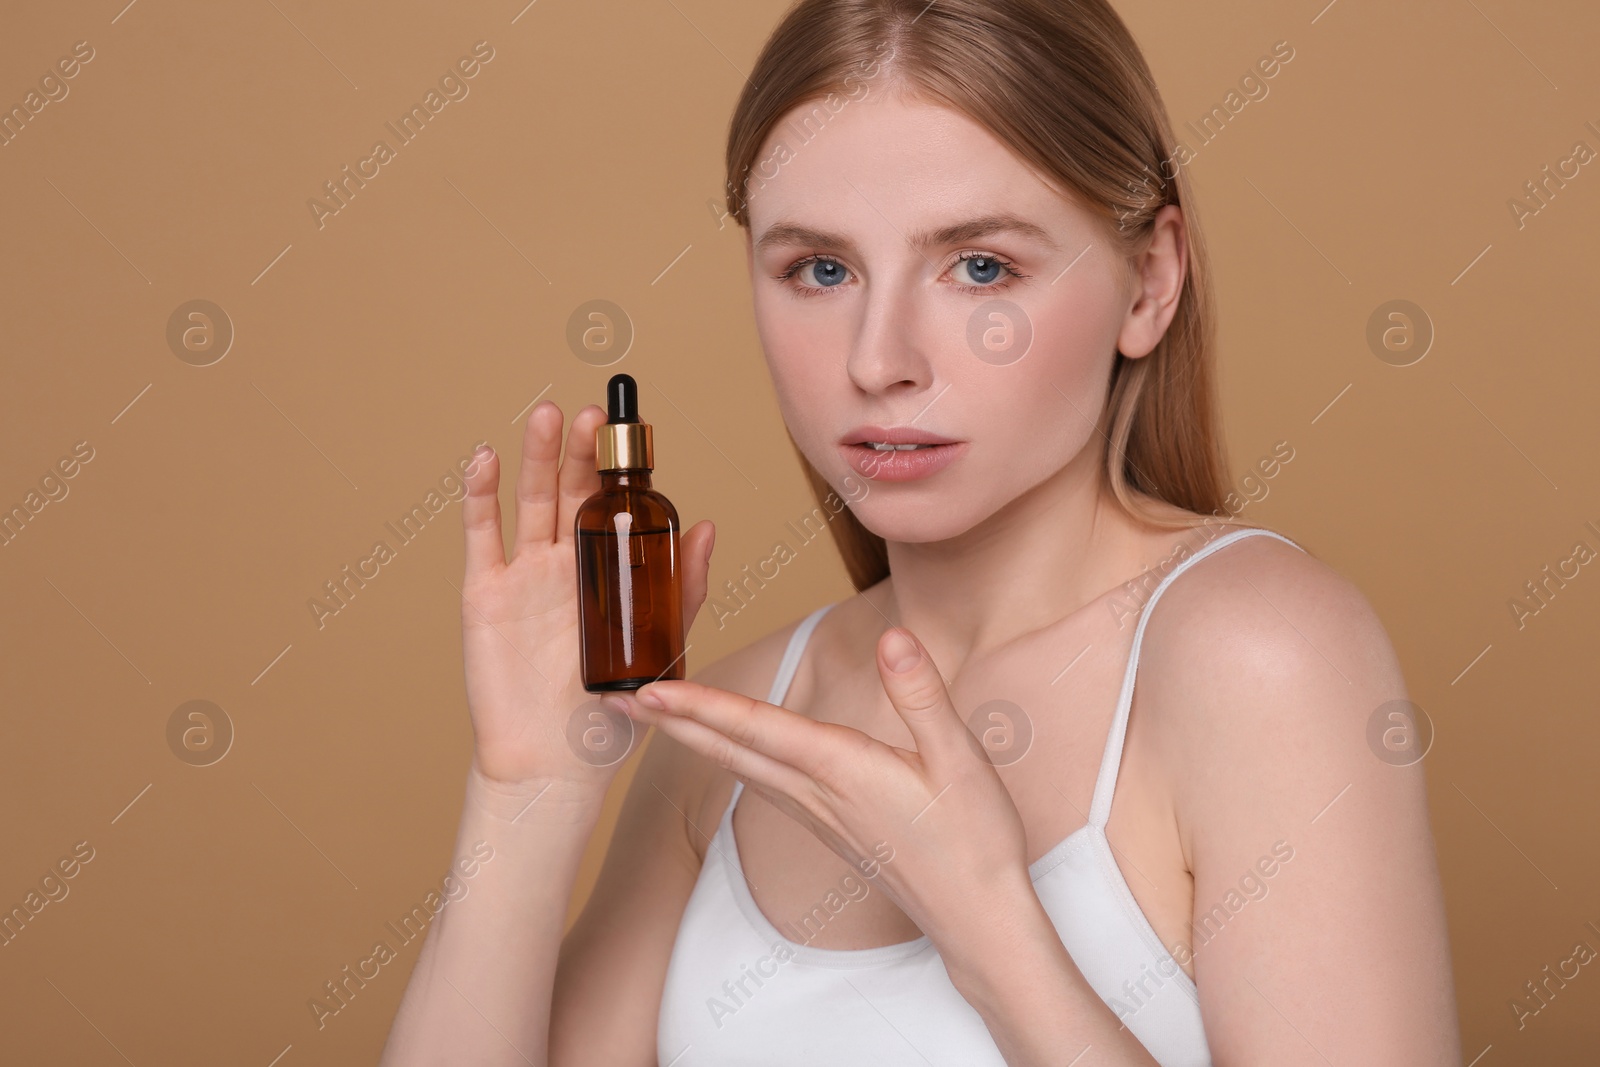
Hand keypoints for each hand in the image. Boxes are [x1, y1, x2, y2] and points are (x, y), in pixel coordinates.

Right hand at [457, 401, 715, 790]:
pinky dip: (480, 495)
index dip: (620, 468)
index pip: (613, 504)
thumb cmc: (612, 713)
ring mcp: (523, 573)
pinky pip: (482, 535)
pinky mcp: (485, 591)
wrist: (556, 761)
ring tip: (550, 416)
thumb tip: (709, 527)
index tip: (635, 434)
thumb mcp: (664, 646)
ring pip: (530, 500)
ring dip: (538, 456)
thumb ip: (686, 588)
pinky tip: (487, 459)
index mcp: (608, 570)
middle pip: (572, 490)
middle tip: (595, 415)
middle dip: (582, 451)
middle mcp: (565, 562)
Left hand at [612, 625, 1030, 943]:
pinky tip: (722, 749)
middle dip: (669, 721)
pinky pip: (761, 782)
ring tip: (654, 714)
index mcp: (840, 769)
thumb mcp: (960, 760)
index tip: (647, 689)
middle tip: (614, 699)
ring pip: (738, 767)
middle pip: (727, 749)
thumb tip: (894, 638)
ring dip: (692, 737)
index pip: (755, 728)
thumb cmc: (972, 840)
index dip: (698, 704)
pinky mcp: (826, 824)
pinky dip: (728, 756)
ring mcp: (816, 813)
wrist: (975, 917)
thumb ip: (922, 695)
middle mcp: (816, 792)